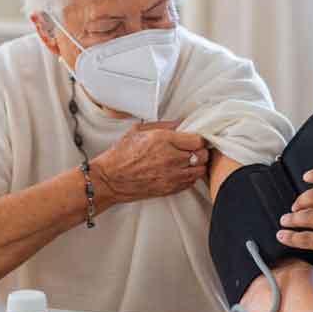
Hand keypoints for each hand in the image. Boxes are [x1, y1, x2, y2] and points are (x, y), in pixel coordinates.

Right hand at [92, 121, 209, 203]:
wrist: (109, 179)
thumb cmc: (120, 154)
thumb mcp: (138, 131)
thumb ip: (162, 126)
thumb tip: (180, 123)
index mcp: (164, 140)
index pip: (198, 140)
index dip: (198, 139)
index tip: (194, 139)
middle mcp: (171, 158)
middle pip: (203, 155)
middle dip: (200, 151)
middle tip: (193, 150)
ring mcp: (172, 175)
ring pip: (200, 170)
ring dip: (197, 165)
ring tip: (188, 162)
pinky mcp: (170, 189)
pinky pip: (190, 182)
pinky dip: (189, 177)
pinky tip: (181, 172)